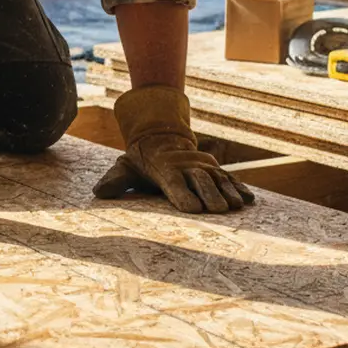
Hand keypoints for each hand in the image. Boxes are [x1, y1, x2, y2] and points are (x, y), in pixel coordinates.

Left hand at [92, 85, 254, 213]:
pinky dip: (240, 188)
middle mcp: (187, 167)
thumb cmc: (141, 160)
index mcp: (165, 169)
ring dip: (228, 192)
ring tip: (236, 206)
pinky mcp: (215, 169)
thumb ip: (114, 180)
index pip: (174, 183)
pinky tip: (249, 200)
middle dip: (209, 195)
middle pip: (200, 181)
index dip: (182, 195)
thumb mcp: (124, 167)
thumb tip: (97, 192)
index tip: (191, 208)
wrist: (160, 137)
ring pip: (218, 179)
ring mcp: (203, 167)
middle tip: (218, 210)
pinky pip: (230, 179)